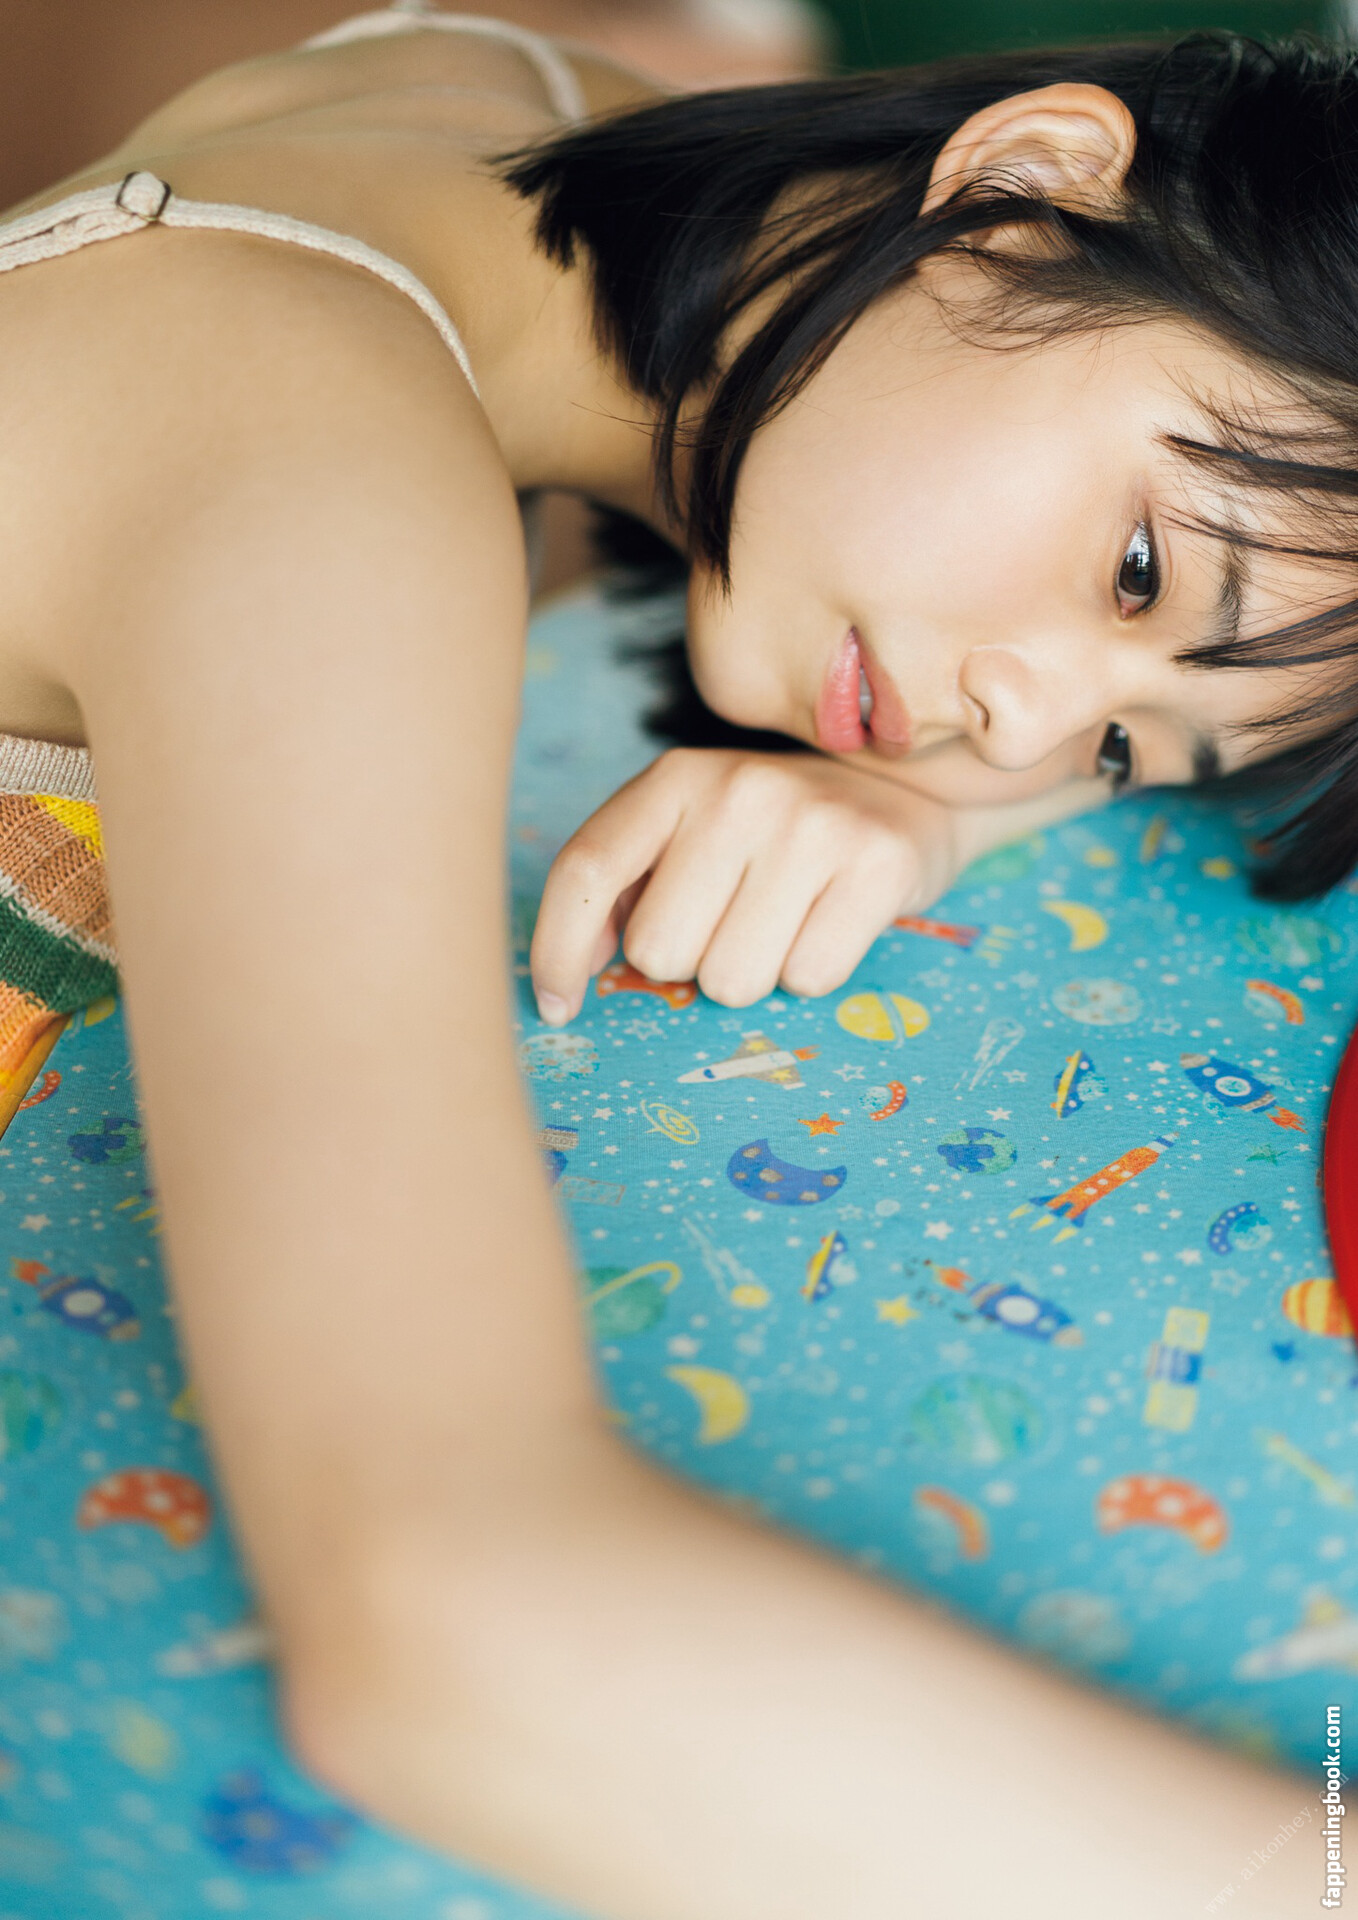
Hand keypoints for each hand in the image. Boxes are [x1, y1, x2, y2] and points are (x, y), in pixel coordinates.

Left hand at [530, 747, 957, 1022]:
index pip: (586, 870)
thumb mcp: (690, 826)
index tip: (558, 1007)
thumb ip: (624, 885)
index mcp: (675, 778)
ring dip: (751, 972)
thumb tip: (568, 978)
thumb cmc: (773, 828)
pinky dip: (811, 971)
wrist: (904, 785)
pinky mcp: (878, 864)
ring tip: (780, 921)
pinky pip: (808, 978)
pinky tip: (825, 923)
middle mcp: (738, 792)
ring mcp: (812, 825)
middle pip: (660, 951)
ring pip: (731, 980)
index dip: (557, 951)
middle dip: (686, 961)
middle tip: (729, 922)